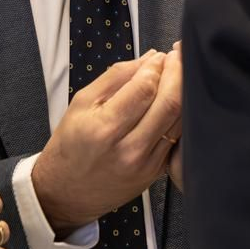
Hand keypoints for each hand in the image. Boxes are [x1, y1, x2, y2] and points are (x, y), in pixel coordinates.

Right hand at [33, 46, 182, 235]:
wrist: (66, 192)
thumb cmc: (70, 146)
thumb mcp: (81, 103)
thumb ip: (116, 77)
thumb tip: (149, 58)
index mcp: (105, 128)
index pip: (144, 89)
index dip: (157, 67)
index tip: (159, 56)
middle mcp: (129, 149)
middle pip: (170, 103)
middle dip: (178, 73)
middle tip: (178, 58)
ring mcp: (146, 164)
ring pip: (179, 120)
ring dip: (184, 92)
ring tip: (179, 75)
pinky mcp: (156, 172)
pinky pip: (177, 137)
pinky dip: (181, 115)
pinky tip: (177, 100)